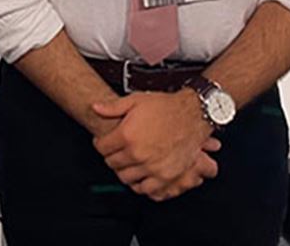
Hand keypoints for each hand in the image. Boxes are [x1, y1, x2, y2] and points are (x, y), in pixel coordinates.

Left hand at [92, 90, 218, 199]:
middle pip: (112, 163)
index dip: (100, 143)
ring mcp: (152, 167)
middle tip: (115, 151)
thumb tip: (96, 108)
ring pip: (126, 177)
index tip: (103, 142)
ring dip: (123, 170)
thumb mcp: (136, 100)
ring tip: (127, 162)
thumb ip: (113, 107)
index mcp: (127, 135)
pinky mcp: (166, 176)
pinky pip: (146, 189)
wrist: (193, 115)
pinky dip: (140, 184)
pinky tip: (140, 176)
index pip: (102, 148)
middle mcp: (138, 153)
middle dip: (111, 156)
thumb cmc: (166, 107)